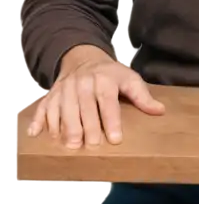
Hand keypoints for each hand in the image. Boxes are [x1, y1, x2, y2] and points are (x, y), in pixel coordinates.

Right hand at [26, 45, 165, 148]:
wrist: (83, 58)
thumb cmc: (110, 74)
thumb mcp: (129, 79)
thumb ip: (142, 96)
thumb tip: (160, 111)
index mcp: (105, 79)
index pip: (108, 101)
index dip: (112, 120)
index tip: (116, 138)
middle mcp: (83, 83)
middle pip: (85, 107)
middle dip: (88, 127)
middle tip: (91, 145)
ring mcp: (64, 89)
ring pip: (63, 109)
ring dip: (65, 127)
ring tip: (70, 145)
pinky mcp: (50, 94)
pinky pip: (42, 107)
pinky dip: (38, 120)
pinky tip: (34, 133)